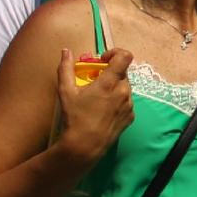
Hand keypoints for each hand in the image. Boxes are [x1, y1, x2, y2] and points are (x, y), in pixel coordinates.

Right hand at [55, 48, 133, 163]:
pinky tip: (104, 110)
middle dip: (110, 73)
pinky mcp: (131, 116)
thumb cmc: (75, 117)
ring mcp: (129, 104)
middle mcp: (124, 91)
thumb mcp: (66, 91)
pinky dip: (118, 101)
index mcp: (110, 82)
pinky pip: (127, 102)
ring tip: (99, 98)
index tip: (103, 60)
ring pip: (125, 87)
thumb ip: (65, 68)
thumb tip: (66, 51)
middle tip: (96, 81)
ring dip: (114, 87)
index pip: (125, 56)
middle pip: (122, 72)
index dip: (115, 53)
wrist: (85, 145)